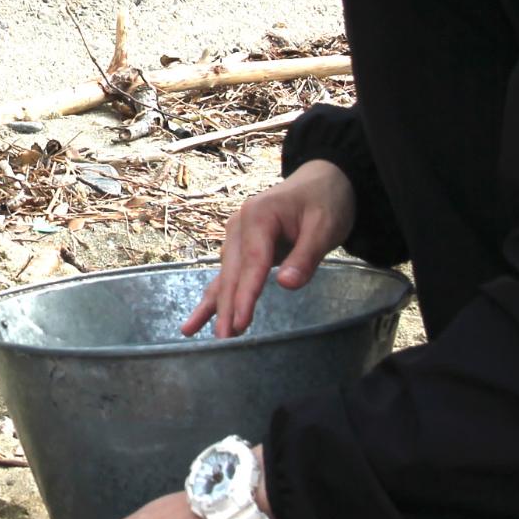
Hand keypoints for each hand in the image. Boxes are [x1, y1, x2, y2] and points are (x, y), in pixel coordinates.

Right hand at [182, 159, 357, 338]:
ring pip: (224, 275)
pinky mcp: (240, 245)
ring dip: (214, 304)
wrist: (322, 181)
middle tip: (225, 337)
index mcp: (259, 216)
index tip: (240, 321)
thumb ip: (306, 256)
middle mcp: (239, 224)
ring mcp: (236, 235)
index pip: (252, 262)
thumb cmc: (326, 201)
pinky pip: (228, 273)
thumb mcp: (325, 226)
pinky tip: (200, 316)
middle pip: (233, 271)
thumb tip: (287, 285)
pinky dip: (215, 294)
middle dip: (227, 305)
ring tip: (193, 330)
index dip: (246, 294)